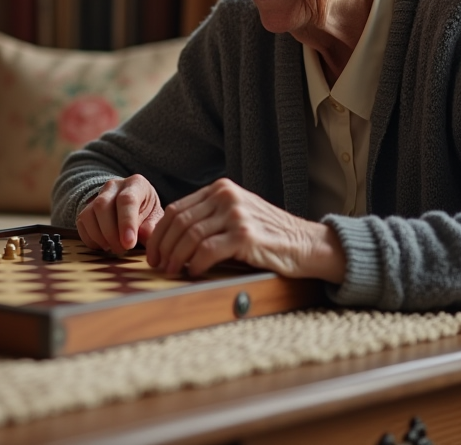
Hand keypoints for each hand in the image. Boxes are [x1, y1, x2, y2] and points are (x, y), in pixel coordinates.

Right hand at [76, 174, 162, 253]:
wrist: (135, 207)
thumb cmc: (148, 213)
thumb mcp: (156, 218)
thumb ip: (152, 227)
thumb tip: (143, 237)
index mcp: (136, 184)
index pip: (127, 200)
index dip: (126, 223)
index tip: (129, 243)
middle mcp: (113, 186)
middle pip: (103, 205)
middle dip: (111, 233)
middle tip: (122, 249)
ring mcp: (97, 196)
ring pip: (89, 214)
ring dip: (100, 237)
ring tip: (114, 248)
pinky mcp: (86, 209)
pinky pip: (81, 223)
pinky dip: (91, 239)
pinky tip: (104, 245)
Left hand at [146, 178, 344, 281]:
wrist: (307, 244)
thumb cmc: (268, 235)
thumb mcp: (236, 215)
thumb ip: (208, 217)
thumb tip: (170, 238)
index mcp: (221, 189)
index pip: (176, 209)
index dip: (160, 233)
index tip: (153, 252)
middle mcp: (227, 196)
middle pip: (179, 222)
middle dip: (163, 247)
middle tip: (157, 265)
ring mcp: (237, 214)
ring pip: (190, 236)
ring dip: (176, 258)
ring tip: (172, 271)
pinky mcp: (246, 235)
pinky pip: (208, 250)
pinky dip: (196, 263)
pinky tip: (193, 272)